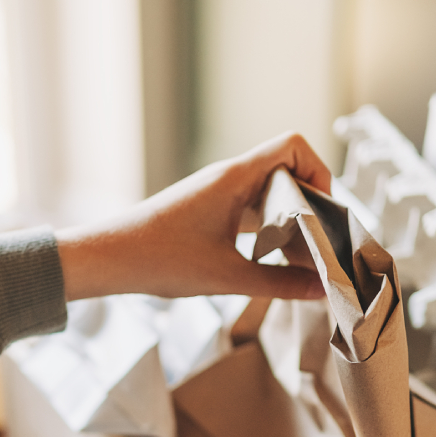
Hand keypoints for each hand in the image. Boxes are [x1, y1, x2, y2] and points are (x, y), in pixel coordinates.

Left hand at [55, 133, 330, 300]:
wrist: (109, 259)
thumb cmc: (159, 259)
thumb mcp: (227, 277)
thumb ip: (280, 284)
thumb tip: (321, 290)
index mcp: (236, 177)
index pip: (293, 146)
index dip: (319, 170)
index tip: (326, 211)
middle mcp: (230, 178)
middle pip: (289, 171)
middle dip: (312, 205)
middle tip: (322, 244)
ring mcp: (220, 193)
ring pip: (271, 193)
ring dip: (292, 220)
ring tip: (303, 258)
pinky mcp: (211, 210)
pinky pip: (253, 209)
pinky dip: (270, 229)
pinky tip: (276, 260)